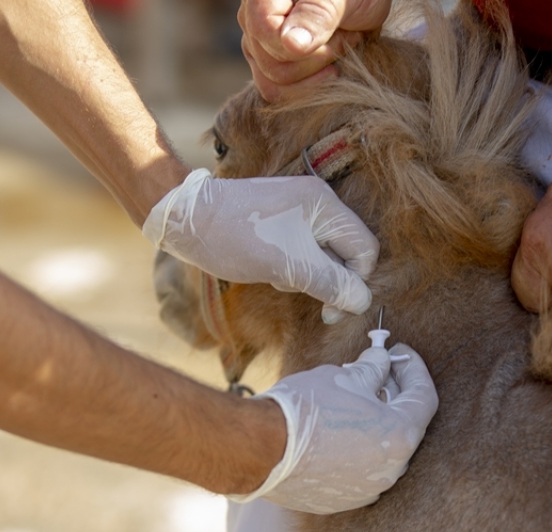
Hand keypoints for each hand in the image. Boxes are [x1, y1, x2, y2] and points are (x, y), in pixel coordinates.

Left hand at [143, 168, 377, 321]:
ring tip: (279, 277)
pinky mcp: (282, 221)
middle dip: (330, 280)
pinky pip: (304, 250)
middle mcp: (318, 203)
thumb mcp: (288, 266)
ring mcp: (299, 210)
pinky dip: (293, 266)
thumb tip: (362, 301)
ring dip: (309, 275)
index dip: (356, 282)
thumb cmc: (236, 238)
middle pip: (347, 252)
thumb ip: (331, 284)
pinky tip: (270, 269)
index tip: (333, 309)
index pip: (365, 249)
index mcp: (325, 206)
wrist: (186, 220)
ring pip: (325, 255)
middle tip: (312, 303)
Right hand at [232, 343, 438, 513]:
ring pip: (381, 450)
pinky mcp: (343, 500)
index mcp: (399, 436)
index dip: (414, 368)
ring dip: (374, 425)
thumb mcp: (344, 377)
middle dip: (393, 396)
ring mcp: (367, 489)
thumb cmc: (305, 410)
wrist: (260, 450)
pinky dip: (354, 449)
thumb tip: (381, 361)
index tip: (400, 353)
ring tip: (352, 401)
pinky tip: (335, 431)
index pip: (424, 396)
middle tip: (378, 373)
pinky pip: (359, 470)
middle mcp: (391, 469)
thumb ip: (373, 369)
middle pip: (404, 425)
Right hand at [239, 0, 391, 100]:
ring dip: (315, 76)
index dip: (303, 47)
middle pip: (269, 64)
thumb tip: (290, 45)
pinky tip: (332, 66)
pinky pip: (279, 92)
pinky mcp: (271, 63)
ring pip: (271, 85)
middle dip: (316, 61)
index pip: (264, 31)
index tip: (340, 34)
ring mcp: (258, 44)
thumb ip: (316, 16)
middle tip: (348, 38)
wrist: (368, 2)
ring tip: (340, 49)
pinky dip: (310, 86)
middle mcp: (251, 18)